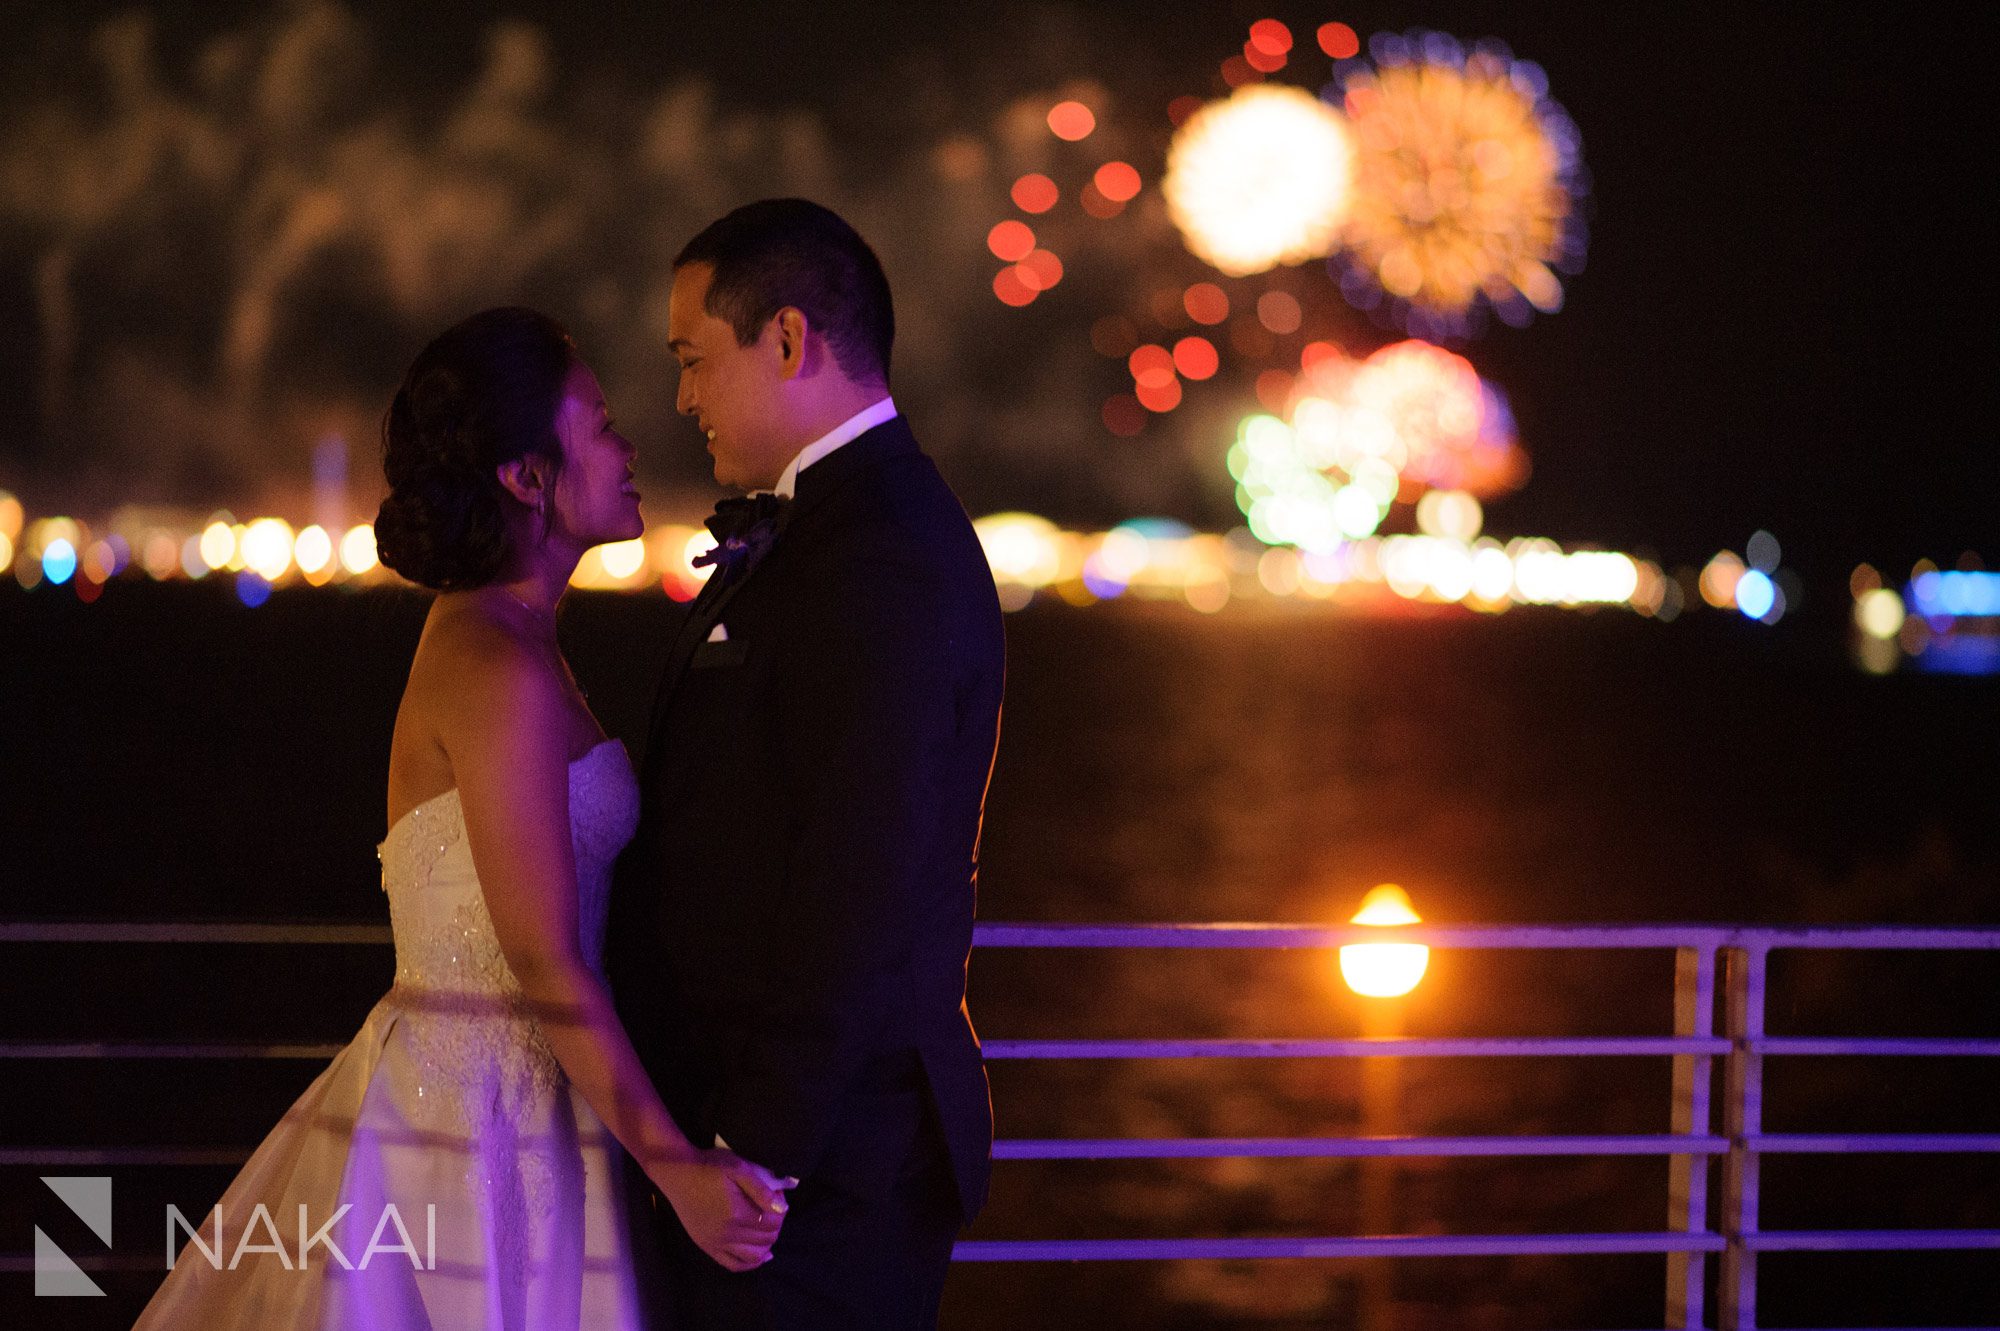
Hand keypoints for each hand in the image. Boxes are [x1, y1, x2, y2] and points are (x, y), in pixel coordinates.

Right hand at [649, 1148, 798, 1271]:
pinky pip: (733, 1265)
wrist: (678, 1173)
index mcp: (737, 1214)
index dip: (781, 1209)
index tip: (777, 1195)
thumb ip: (761, 1190)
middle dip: (776, 1225)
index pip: (772, 1223)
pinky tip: (760, 1255)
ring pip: (752, 1257)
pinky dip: (750, 1264)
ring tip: (768, 1229)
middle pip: (765, 1240)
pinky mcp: (707, 1246)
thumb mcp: (738, 1168)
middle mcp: (727, 1234)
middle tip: (773, 1208)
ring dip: (767, 1245)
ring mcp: (716, 1243)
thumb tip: (782, 1209)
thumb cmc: (709, 1167)